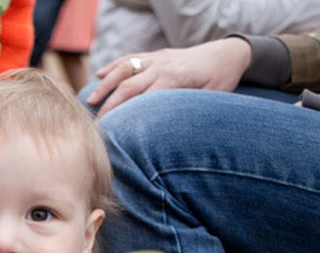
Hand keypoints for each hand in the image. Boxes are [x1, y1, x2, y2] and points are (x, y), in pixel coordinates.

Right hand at [86, 38, 252, 117]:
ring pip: (124, 70)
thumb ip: (186, 110)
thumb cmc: (221, 80)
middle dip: (108, 106)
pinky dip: (114, 66)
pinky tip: (100, 75)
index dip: (123, 116)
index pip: (140, 99)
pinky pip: (131, 58)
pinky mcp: (157, 55)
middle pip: (127, 87)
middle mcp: (161, 66)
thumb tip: (166, 130)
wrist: (229, 53)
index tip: (111, 133)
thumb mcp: (209, 99)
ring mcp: (157, 59)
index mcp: (173, 79)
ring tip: (90, 101)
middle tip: (96, 126)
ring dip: (105, 85)